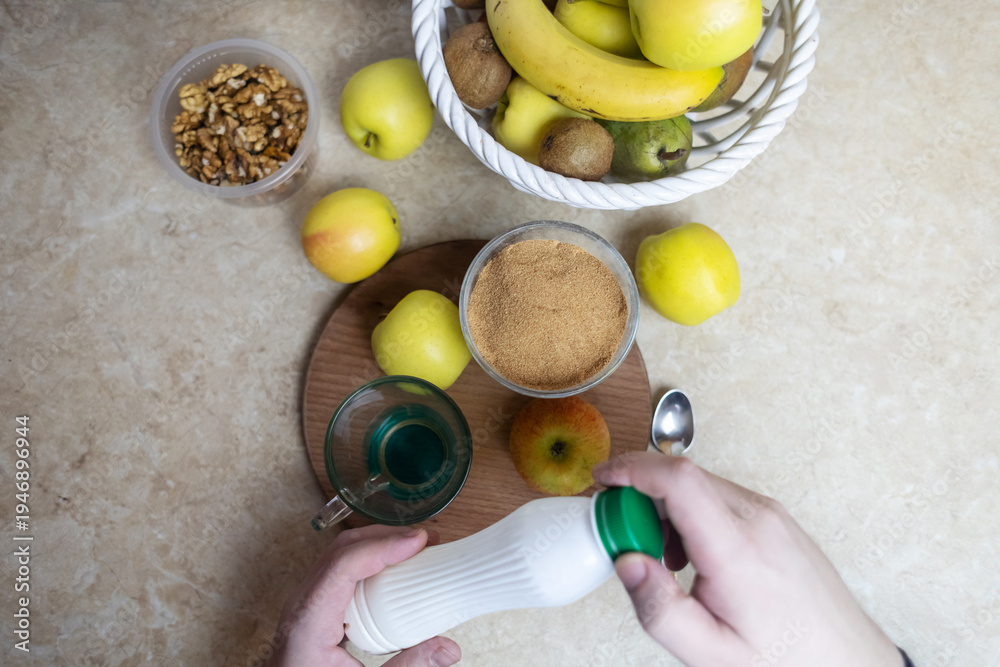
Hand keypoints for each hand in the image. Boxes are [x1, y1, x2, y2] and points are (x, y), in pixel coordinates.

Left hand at [265, 524, 460, 666]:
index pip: (342, 565)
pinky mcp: (315, 606)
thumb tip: (446, 648)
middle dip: (386, 537)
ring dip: (377, 543)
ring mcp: (307, 602)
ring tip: (413, 547)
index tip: (418, 542)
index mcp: (308, 623)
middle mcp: (303, 605)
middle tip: (424, 540)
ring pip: (339, 553)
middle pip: (342, 549)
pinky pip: (339, 568)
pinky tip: (392, 566)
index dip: (382, 547)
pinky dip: (368, 558)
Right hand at [593, 452, 901, 666]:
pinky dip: (692, 515)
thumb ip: (659, 609)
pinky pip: (720, 498)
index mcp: (738, 548)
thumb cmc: (786, 662)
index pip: (678, 479)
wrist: (847, 664)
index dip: (631, 469)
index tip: (602, 480)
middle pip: (683, 477)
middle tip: (625, 538)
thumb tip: (626, 561)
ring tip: (665, 561)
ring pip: (700, 486)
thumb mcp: (710, 653)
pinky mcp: (776, 519)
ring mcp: (771, 514)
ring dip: (667, 510)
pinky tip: (692, 557)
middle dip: (640, 497)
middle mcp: (758, 518)